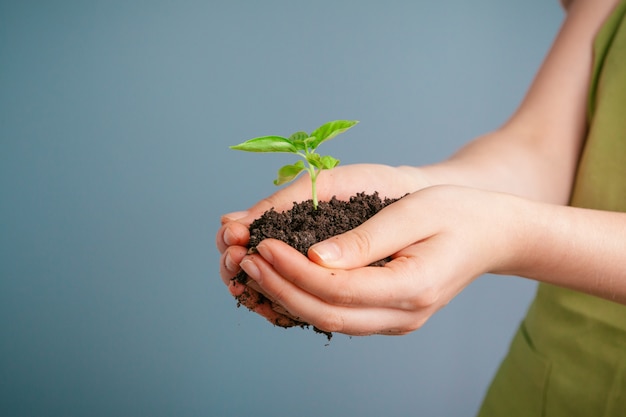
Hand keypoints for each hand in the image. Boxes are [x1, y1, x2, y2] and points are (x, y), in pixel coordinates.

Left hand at [233, 185, 527, 335]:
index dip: (294, 270)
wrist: (493, 235)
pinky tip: (282, 279)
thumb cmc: (458, 214)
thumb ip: (366, 239)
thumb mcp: (414, 213)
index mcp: (412, 288)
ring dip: (286, 296)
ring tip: (254, 268)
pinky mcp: (387, 314)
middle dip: (280, 287)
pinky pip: (338, 316)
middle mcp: (402, 315)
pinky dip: (304, 299)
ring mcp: (395, 320)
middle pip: (326, 313)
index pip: (338, 289)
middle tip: (246, 259)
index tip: (263, 244)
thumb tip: (315, 257)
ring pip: (328, 320)